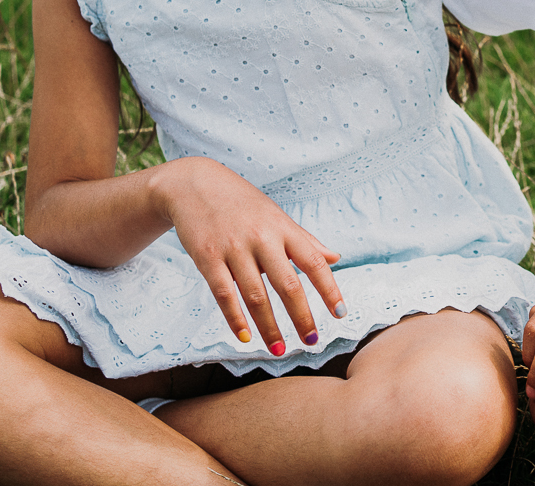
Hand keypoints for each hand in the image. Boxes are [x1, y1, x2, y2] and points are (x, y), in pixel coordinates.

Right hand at [159, 158, 345, 354]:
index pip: (313, 262)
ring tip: (279, 349)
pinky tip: (245, 338)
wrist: (193, 184)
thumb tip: (335, 258)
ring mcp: (233, 248)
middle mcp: (262, 238)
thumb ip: (304, 240)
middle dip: (301, 316)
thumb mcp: (276, 215)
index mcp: (283, 228)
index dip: (329, 289)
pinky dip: (235, 319)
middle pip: (287, 284)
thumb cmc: (242, 204)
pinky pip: (224, 294)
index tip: (340, 313)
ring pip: (256, 296)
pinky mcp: (207, 257)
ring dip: (269, 327)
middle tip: (311, 341)